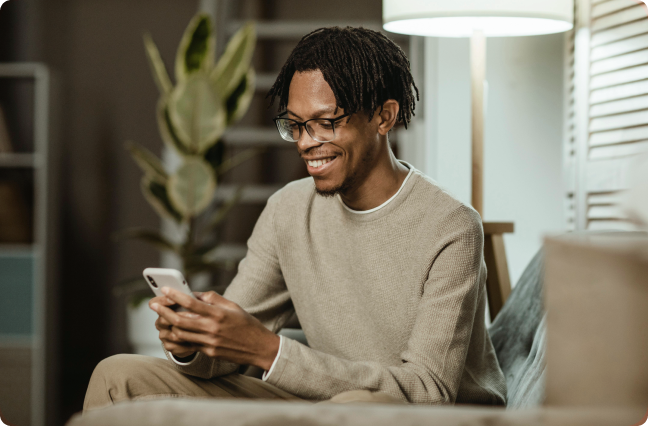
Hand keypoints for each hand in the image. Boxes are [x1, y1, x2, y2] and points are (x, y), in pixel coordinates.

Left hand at [150, 288, 280, 370]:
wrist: (259, 347)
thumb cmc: (247, 324)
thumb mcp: (233, 306)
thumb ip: (213, 299)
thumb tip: (195, 294)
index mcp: (219, 313)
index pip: (192, 303)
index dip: (175, 295)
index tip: (165, 289)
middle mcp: (212, 328)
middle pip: (180, 320)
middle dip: (164, 311)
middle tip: (154, 305)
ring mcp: (210, 342)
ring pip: (180, 334)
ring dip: (168, 325)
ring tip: (161, 318)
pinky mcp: (209, 352)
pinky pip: (188, 344)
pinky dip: (178, 337)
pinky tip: (172, 331)